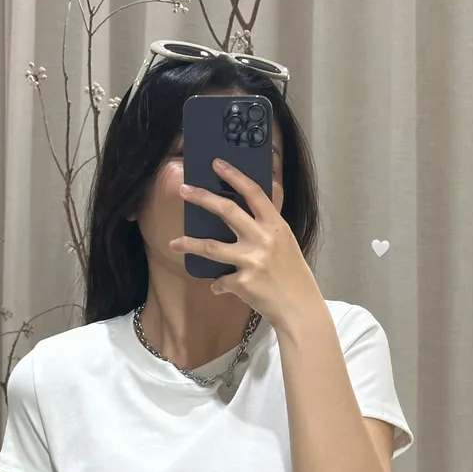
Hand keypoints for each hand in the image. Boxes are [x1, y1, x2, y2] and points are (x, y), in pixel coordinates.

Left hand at [170, 159, 320, 326]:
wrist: (299, 308)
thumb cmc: (293, 275)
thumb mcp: (285, 243)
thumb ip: (265, 229)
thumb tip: (242, 216)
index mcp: (276, 226)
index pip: (254, 193)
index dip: (234, 175)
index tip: (216, 164)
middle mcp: (263, 239)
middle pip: (227, 211)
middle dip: (202, 197)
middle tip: (184, 189)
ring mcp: (252, 261)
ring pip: (210, 247)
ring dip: (188, 244)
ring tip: (173, 243)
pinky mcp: (243, 283)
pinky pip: (221, 281)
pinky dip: (218, 284)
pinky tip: (219, 287)